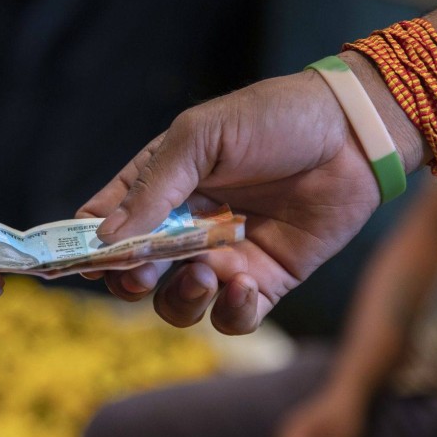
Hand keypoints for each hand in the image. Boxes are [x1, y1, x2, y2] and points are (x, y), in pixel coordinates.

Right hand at [78, 55, 422, 333]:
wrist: (354, 134)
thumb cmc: (273, 119)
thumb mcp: (201, 136)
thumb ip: (153, 187)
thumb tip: (104, 238)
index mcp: (160, 187)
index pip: (106, 225)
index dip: (87, 248)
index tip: (82, 263)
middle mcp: (184, 227)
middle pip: (135, 275)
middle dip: (132, 281)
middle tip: (143, 273)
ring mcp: (223, 256)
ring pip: (179, 304)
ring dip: (183, 299)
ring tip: (209, 272)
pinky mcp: (265, 279)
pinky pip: (233, 317)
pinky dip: (230, 312)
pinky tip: (243, 286)